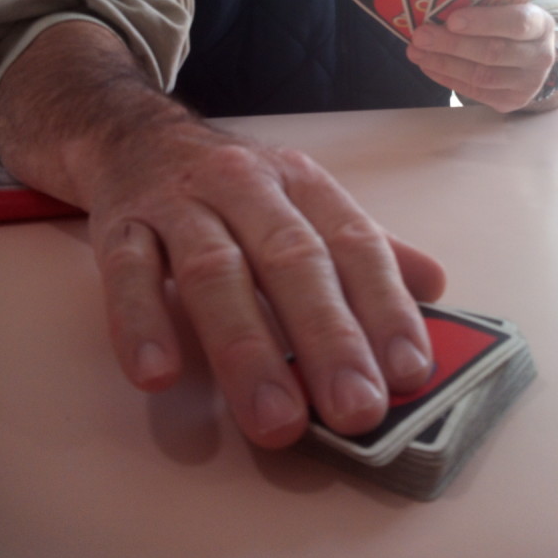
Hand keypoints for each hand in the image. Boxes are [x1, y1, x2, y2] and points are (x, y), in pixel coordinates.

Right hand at [0, 21, 445, 451]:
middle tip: (357, 411)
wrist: (138, 137)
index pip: (354, 243)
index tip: (411, 372)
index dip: (385, 306)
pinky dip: (141, 321)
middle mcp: (246, 186)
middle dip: (328, 337)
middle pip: (291, 259)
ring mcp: (179, 204)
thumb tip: (436, 286)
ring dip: (247, 349)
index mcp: (302, 182)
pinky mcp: (121, 225)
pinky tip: (158, 375)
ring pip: (215, 272)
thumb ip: (364, 246)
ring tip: (276, 420)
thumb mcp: (304, 200)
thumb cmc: (235, 186)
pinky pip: (128, 272)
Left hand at [406, 3, 555, 111]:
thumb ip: (484, 5)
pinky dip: (446, 77)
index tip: (451, 20)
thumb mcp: (509, 9)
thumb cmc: (510, 26)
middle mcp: (541, 56)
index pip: (517, 22)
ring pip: (480, 75)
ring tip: (416, 52)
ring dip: (443, 63)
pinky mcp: (511, 102)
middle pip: (493, 52)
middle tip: (420, 36)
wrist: (531, 58)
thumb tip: (438, 4)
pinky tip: (427, 65)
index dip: (483, 22)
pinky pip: (473, 91)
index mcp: (542, 24)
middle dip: (452, 44)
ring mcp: (528, 84)